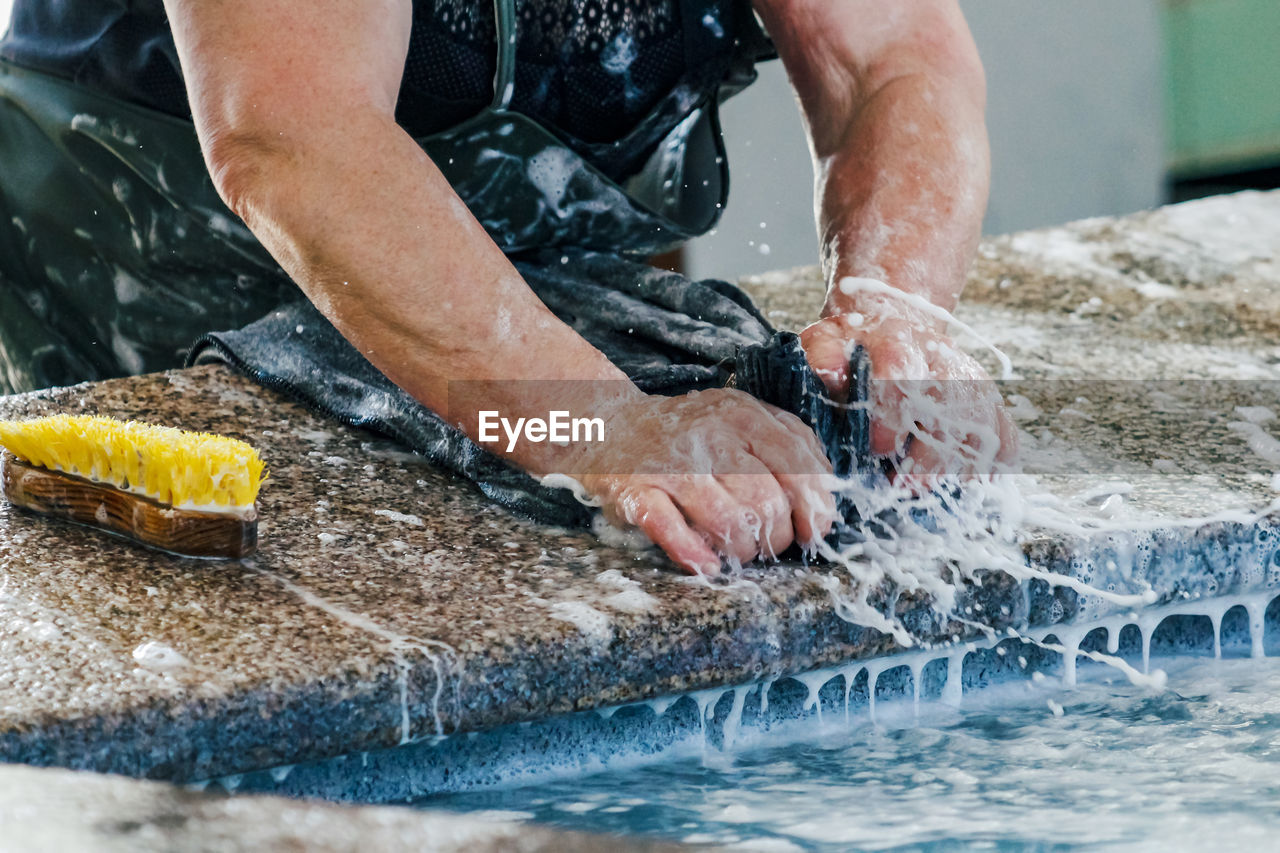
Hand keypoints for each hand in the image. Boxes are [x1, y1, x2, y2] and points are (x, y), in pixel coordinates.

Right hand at [565, 390, 838, 575]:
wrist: (611, 422)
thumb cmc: (690, 432)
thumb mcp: (742, 418)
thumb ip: (787, 445)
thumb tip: (824, 497)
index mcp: (743, 415)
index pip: (799, 469)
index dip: (814, 510)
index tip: (813, 531)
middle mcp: (710, 436)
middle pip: (767, 503)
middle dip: (776, 537)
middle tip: (767, 544)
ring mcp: (672, 465)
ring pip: (728, 523)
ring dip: (741, 550)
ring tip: (738, 550)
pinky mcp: (636, 492)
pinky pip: (673, 532)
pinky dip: (696, 555)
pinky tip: (708, 564)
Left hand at [800, 304, 1016, 488]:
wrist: (893, 325)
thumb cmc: (854, 345)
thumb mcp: (829, 340)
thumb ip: (824, 356)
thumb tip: (828, 374)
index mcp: (899, 340)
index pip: (903, 372)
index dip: (894, 413)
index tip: (878, 448)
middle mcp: (943, 359)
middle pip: (950, 406)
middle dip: (929, 453)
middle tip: (905, 484)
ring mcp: (972, 382)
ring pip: (981, 425)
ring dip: (958, 464)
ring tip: (930, 491)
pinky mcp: (990, 403)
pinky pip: (1006, 436)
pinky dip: (996, 464)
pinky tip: (973, 485)